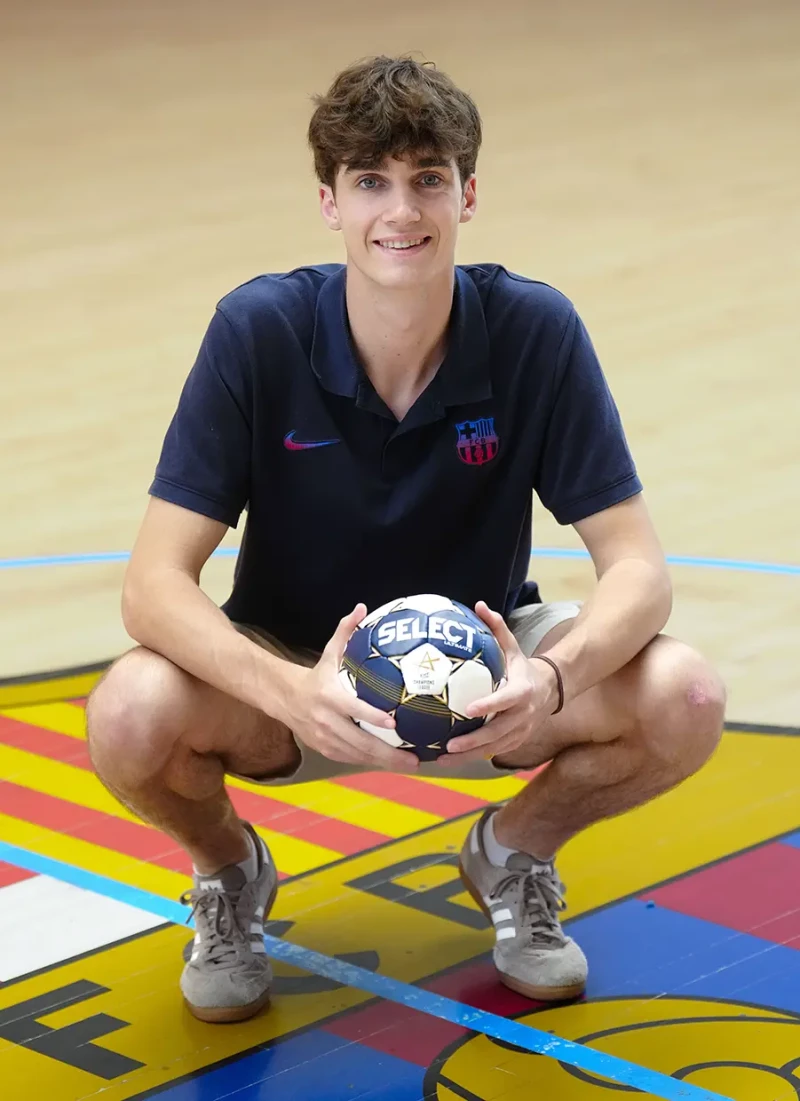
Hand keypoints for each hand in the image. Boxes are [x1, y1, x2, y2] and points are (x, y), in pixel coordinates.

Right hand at [278, 604, 418, 771]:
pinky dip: (371, 762)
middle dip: (387, 753)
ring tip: (410, 764)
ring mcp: (325, 739)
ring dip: (383, 762)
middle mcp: (326, 721)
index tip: (394, 722)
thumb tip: (361, 607)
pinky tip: (392, 764)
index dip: (372, 716)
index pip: (353, 709)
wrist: (284, 698)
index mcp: (329, 697)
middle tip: (414, 758)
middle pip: (359, 741)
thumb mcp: (329, 653)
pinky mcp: (325, 750)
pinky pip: (351, 759)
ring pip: (357, 755)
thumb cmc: (317, 675)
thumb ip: (346, 632)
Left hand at [437, 601, 557, 766]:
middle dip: (473, 742)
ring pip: (493, 748)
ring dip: (468, 755)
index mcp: (522, 691)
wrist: (552, 690)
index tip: (469, 709)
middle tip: (448, 745)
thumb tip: (479, 604)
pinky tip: (450, 759)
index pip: (505, 701)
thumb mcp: (513, 647)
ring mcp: (521, 732)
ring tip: (443, 759)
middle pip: (497, 733)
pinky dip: (473, 757)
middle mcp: (523, 715)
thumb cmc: (523, 667)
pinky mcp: (516, 742)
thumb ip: (497, 628)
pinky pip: (494, 752)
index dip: (489, 706)